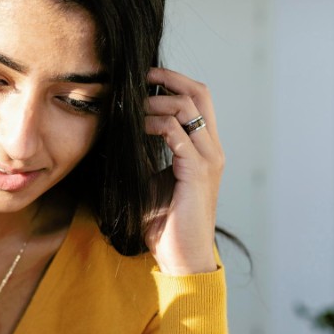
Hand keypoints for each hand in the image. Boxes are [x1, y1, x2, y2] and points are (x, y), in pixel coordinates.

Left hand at [143, 67, 223, 274]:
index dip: (173, 81)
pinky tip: (137, 128)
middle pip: (199, 93)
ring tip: (133, 107)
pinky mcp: (198, 172)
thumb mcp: (152, 180)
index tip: (145, 77)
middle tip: (140, 76)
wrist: (182, 257)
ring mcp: (209, 159)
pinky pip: (177, 133)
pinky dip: (154, 124)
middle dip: (169, 78)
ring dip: (156, 101)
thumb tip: (122, 132)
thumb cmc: (166, 223)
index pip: (198, 99)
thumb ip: (147, 154)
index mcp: (205, 149)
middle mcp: (212, 149)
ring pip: (187, 107)